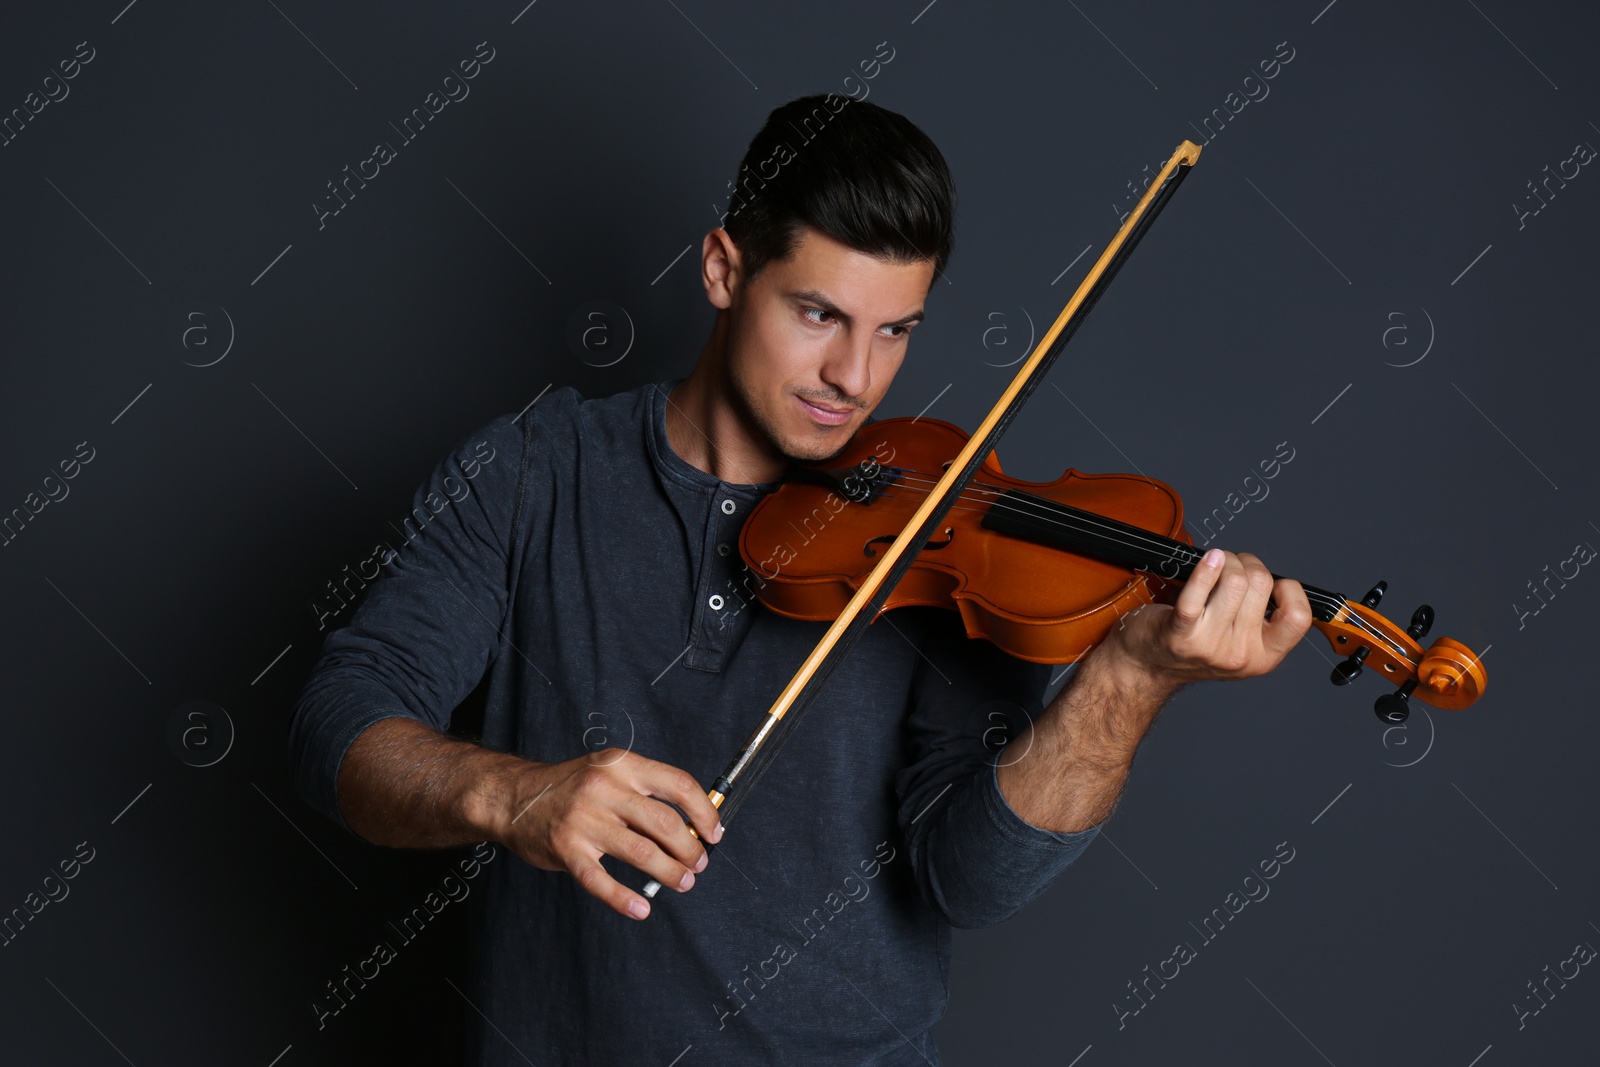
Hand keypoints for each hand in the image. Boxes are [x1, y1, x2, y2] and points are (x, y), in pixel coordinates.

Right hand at [489, 749, 722, 920]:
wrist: (515, 798)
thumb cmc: (572, 788)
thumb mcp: (610, 771)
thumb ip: (645, 792)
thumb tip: (692, 824)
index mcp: (621, 765)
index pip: (678, 784)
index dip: (703, 812)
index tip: (714, 832)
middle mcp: (604, 788)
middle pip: (664, 823)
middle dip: (690, 849)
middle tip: (698, 864)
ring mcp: (583, 820)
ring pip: (641, 853)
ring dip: (670, 873)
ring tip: (683, 883)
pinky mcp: (566, 849)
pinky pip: (600, 880)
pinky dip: (623, 898)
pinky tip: (641, 908)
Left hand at [1105, 548, 1312, 685]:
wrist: (1144, 667)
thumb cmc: (1191, 645)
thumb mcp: (1238, 643)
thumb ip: (1261, 619)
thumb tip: (1272, 577)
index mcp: (1263, 658)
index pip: (1299, 617)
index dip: (1289, 590)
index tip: (1271, 584)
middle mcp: (1240, 654)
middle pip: (1261, 584)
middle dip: (1246, 563)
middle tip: (1229, 566)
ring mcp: (1210, 645)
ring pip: (1235, 580)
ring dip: (1225, 560)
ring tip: (1213, 565)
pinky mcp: (1180, 632)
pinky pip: (1198, 592)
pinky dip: (1204, 569)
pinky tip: (1208, 559)